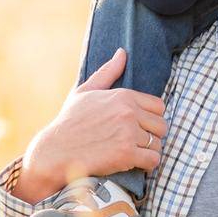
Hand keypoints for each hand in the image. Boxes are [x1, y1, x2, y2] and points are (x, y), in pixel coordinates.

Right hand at [13, 48, 167, 203]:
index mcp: (122, 96)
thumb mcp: (85, 91)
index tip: (138, 126)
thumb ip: (108, 72)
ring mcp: (128, 133)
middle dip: (152, 135)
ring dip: (148, 151)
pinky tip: (134, 163)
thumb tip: (122, 52)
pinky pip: (153, 160)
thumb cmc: (70, 121)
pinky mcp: (126, 154)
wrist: (56, 150)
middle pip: (161, 126)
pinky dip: (147, 164)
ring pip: (158, 144)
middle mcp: (128, 112)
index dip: (150, 118)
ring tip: (133, 152)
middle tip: (136, 142)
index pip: (158, 106)